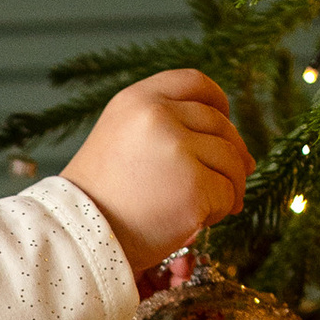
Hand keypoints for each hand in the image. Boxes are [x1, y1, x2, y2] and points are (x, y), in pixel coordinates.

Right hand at [59, 69, 250, 282]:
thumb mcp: (122, 138)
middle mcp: (158, 116)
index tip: (224, 120)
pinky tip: (196, 221)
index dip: (217, 101)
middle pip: (221, 126)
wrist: (79, 236)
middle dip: (231, 155)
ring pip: (232, 161)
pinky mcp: (193, 188)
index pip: (195, 83)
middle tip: (229, 182)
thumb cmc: (103, 195)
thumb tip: (240, 150)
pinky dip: (220, 211)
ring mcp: (178, 150)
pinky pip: (228, 195)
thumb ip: (168, 126)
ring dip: (228, 187)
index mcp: (138, 99)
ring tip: (207, 207)